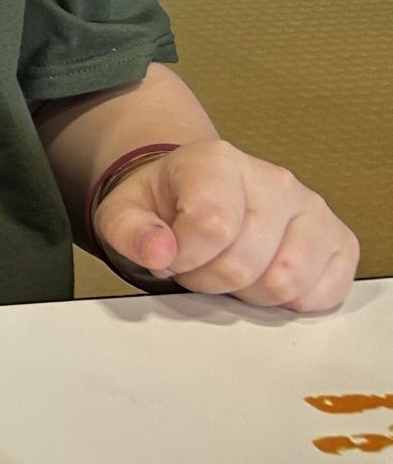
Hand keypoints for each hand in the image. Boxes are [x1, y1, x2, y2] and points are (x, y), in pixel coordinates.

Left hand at [93, 138, 357, 312]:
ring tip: (230, 269)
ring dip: (249, 294)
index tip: (168, 258)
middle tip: (197, 265)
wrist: (198, 196)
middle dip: (210, 280)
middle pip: (245, 264)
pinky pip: (325, 294)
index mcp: (218, 161)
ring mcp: (314, 209)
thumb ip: (129, 231)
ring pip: (286, 283)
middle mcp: (275, 179)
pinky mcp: (340, 241)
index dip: (185, 259)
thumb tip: (158, 253)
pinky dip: (291, 302)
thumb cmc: (163, 206)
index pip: (212, 227)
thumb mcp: (123, 212)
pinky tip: (265, 278)